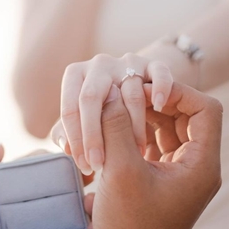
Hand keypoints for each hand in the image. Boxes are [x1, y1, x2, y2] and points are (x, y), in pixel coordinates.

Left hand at [59, 53, 172, 173]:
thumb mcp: (82, 120)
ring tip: (136, 153)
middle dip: (94, 135)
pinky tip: (159, 107)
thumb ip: (69, 133)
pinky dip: (160, 87)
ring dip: (133, 127)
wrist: (134, 86)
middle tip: (100, 164)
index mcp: (75, 75)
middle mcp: (98, 65)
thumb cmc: (102, 111)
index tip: (84, 166)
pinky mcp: (153, 64)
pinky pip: (160, 73)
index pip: (70, 108)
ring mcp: (126, 62)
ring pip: (129, 93)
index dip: (76, 140)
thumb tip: (67, 148)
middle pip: (91, 98)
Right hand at [89, 82, 222, 228]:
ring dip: (142, 115)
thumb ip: (116, 125)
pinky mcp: (160, 179)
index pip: (206, 109)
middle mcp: (197, 167)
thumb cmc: (128, 227)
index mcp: (202, 165)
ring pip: (168, 127)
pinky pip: (154, 143)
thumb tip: (113, 89)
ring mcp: (179, 173)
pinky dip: (135, 132)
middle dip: (156, 101)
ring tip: (113, 112)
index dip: (178, 91)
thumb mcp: (120, 172)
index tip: (143, 89)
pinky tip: (111, 130)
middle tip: (123, 94)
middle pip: (186, 114)